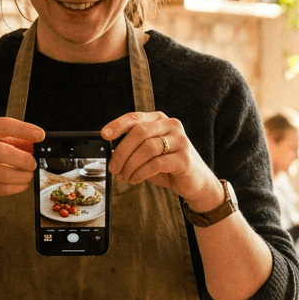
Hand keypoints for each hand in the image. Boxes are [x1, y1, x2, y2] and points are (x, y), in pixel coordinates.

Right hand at [0, 117, 43, 201]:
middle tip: (32, 163)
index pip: (3, 125)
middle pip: (1, 151)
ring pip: (0, 173)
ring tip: (28, 175)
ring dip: (20, 176)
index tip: (40, 135)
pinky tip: (21, 185)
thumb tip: (33, 144)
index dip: (24, 129)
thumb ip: (8, 141)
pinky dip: (14, 188)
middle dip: (23, 159)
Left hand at [102, 112, 220, 210]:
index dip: (118, 125)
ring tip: (124, 177)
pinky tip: (134, 179)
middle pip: (139, 132)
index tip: (104, 135)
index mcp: (159, 120)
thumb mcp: (148, 153)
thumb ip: (133, 148)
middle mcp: (171, 125)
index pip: (135, 118)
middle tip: (113, 168)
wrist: (195, 181)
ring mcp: (180, 141)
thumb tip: (110, 152)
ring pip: (147, 148)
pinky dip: (141, 173)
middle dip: (122, 151)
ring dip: (130, 165)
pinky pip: (156, 163)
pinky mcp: (184, 159)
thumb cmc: (167, 165)